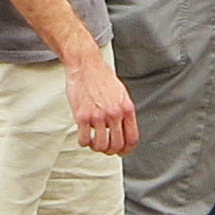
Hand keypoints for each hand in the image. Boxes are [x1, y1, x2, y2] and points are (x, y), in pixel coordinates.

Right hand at [61, 40, 138, 155]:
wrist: (85, 64)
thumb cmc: (101, 76)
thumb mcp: (121, 93)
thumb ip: (123, 111)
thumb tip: (124, 128)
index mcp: (126, 109)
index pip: (132, 138)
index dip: (127, 149)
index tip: (121, 151)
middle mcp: (114, 114)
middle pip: (116, 145)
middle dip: (110, 150)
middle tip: (104, 147)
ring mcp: (98, 116)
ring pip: (101, 145)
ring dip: (96, 147)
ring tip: (93, 141)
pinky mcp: (82, 115)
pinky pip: (84, 139)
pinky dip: (84, 142)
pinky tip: (83, 136)